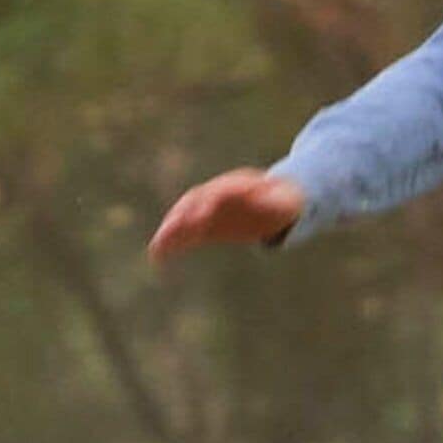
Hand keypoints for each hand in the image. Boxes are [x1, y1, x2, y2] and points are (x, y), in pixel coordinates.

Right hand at [146, 169, 306, 263]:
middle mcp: (215, 194)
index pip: (218, 191)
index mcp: (234, 185)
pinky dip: (171, 243)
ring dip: (170, 231)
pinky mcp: (205, 226)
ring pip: (183, 218)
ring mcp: (207, 209)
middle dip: (182, 216)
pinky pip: (185, 234)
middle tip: (171, 230)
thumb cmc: (283, 200)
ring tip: (156, 247)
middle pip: (193, 202)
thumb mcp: (285, 200)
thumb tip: (264, 192)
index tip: (202, 215)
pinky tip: (157, 256)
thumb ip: (274, 199)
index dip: (208, 202)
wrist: (277, 201)